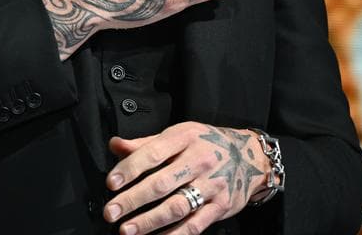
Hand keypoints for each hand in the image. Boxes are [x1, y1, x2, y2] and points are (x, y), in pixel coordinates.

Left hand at [103, 122, 270, 234]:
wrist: (250, 156)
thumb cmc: (206, 144)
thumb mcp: (178, 135)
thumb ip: (145, 144)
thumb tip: (115, 145)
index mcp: (185, 138)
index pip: (153, 153)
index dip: (130, 168)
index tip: (111, 182)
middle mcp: (199, 161)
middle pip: (161, 183)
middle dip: (133, 200)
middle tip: (111, 212)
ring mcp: (212, 185)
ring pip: (176, 207)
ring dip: (149, 221)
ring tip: (127, 230)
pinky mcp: (220, 206)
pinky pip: (195, 225)